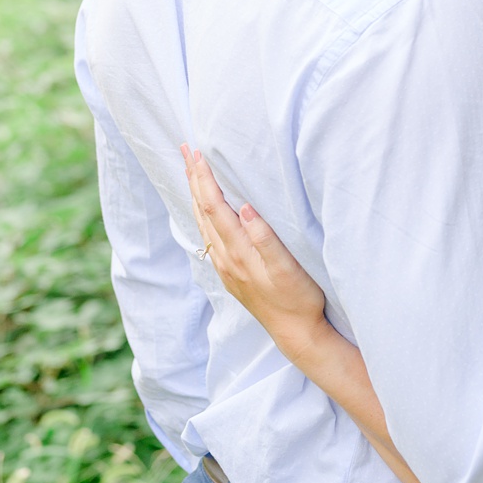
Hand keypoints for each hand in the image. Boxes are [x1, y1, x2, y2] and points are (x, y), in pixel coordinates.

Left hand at [183, 144, 331, 354]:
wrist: (295, 333)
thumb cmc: (298, 299)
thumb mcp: (287, 269)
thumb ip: (265, 238)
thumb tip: (246, 208)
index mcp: (238, 252)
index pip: (214, 207)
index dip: (205, 179)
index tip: (197, 153)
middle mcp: (225, 258)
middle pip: (202, 210)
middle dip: (193, 178)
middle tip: (184, 149)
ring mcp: (225, 266)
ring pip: (202, 222)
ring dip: (195, 194)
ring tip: (189, 171)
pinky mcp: (229, 273)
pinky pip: (208, 235)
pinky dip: (202, 213)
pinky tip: (203, 208)